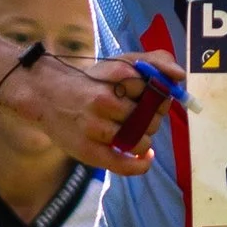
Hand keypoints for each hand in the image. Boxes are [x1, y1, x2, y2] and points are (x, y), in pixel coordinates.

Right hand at [7, 47, 184, 173]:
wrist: (46, 96)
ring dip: (145, 140)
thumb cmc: (91, 81)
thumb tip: (180, 76)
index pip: (157, 90)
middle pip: (151, 117)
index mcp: (115, 75)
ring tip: (134, 133)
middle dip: (153, 118)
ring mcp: (95, 126)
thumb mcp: (119, 63)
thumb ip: (154, 62)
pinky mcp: (88, 150)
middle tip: (140, 116)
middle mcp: (105, 99)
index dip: (160, 97)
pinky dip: (140, 164)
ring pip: (140, 140)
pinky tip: (144, 158)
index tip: (151, 98)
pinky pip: (124, 164)